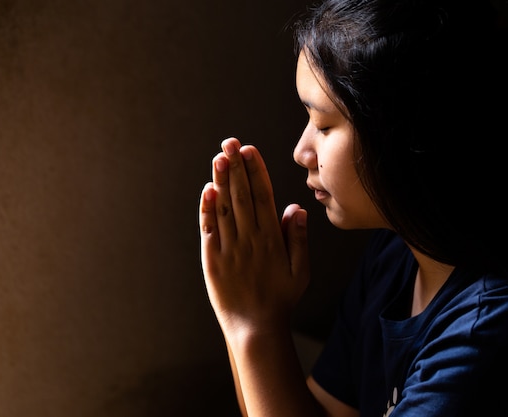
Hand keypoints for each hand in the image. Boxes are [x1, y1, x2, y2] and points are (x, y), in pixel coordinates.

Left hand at [199, 137, 309, 336]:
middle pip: (242, 196)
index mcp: (271, 239)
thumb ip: (297, 238)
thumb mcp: (300, 270)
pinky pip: (209, 230)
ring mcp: (229, 249)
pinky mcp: (212, 260)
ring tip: (219, 157)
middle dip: (237, 167)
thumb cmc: (281, 299)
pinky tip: (207, 190)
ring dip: (221, 181)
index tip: (250, 151)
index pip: (263, 197)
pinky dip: (207, 210)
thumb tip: (295, 208)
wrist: (256, 328)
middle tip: (231, 143)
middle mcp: (250, 239)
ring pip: (224, 208)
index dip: (256, 172)